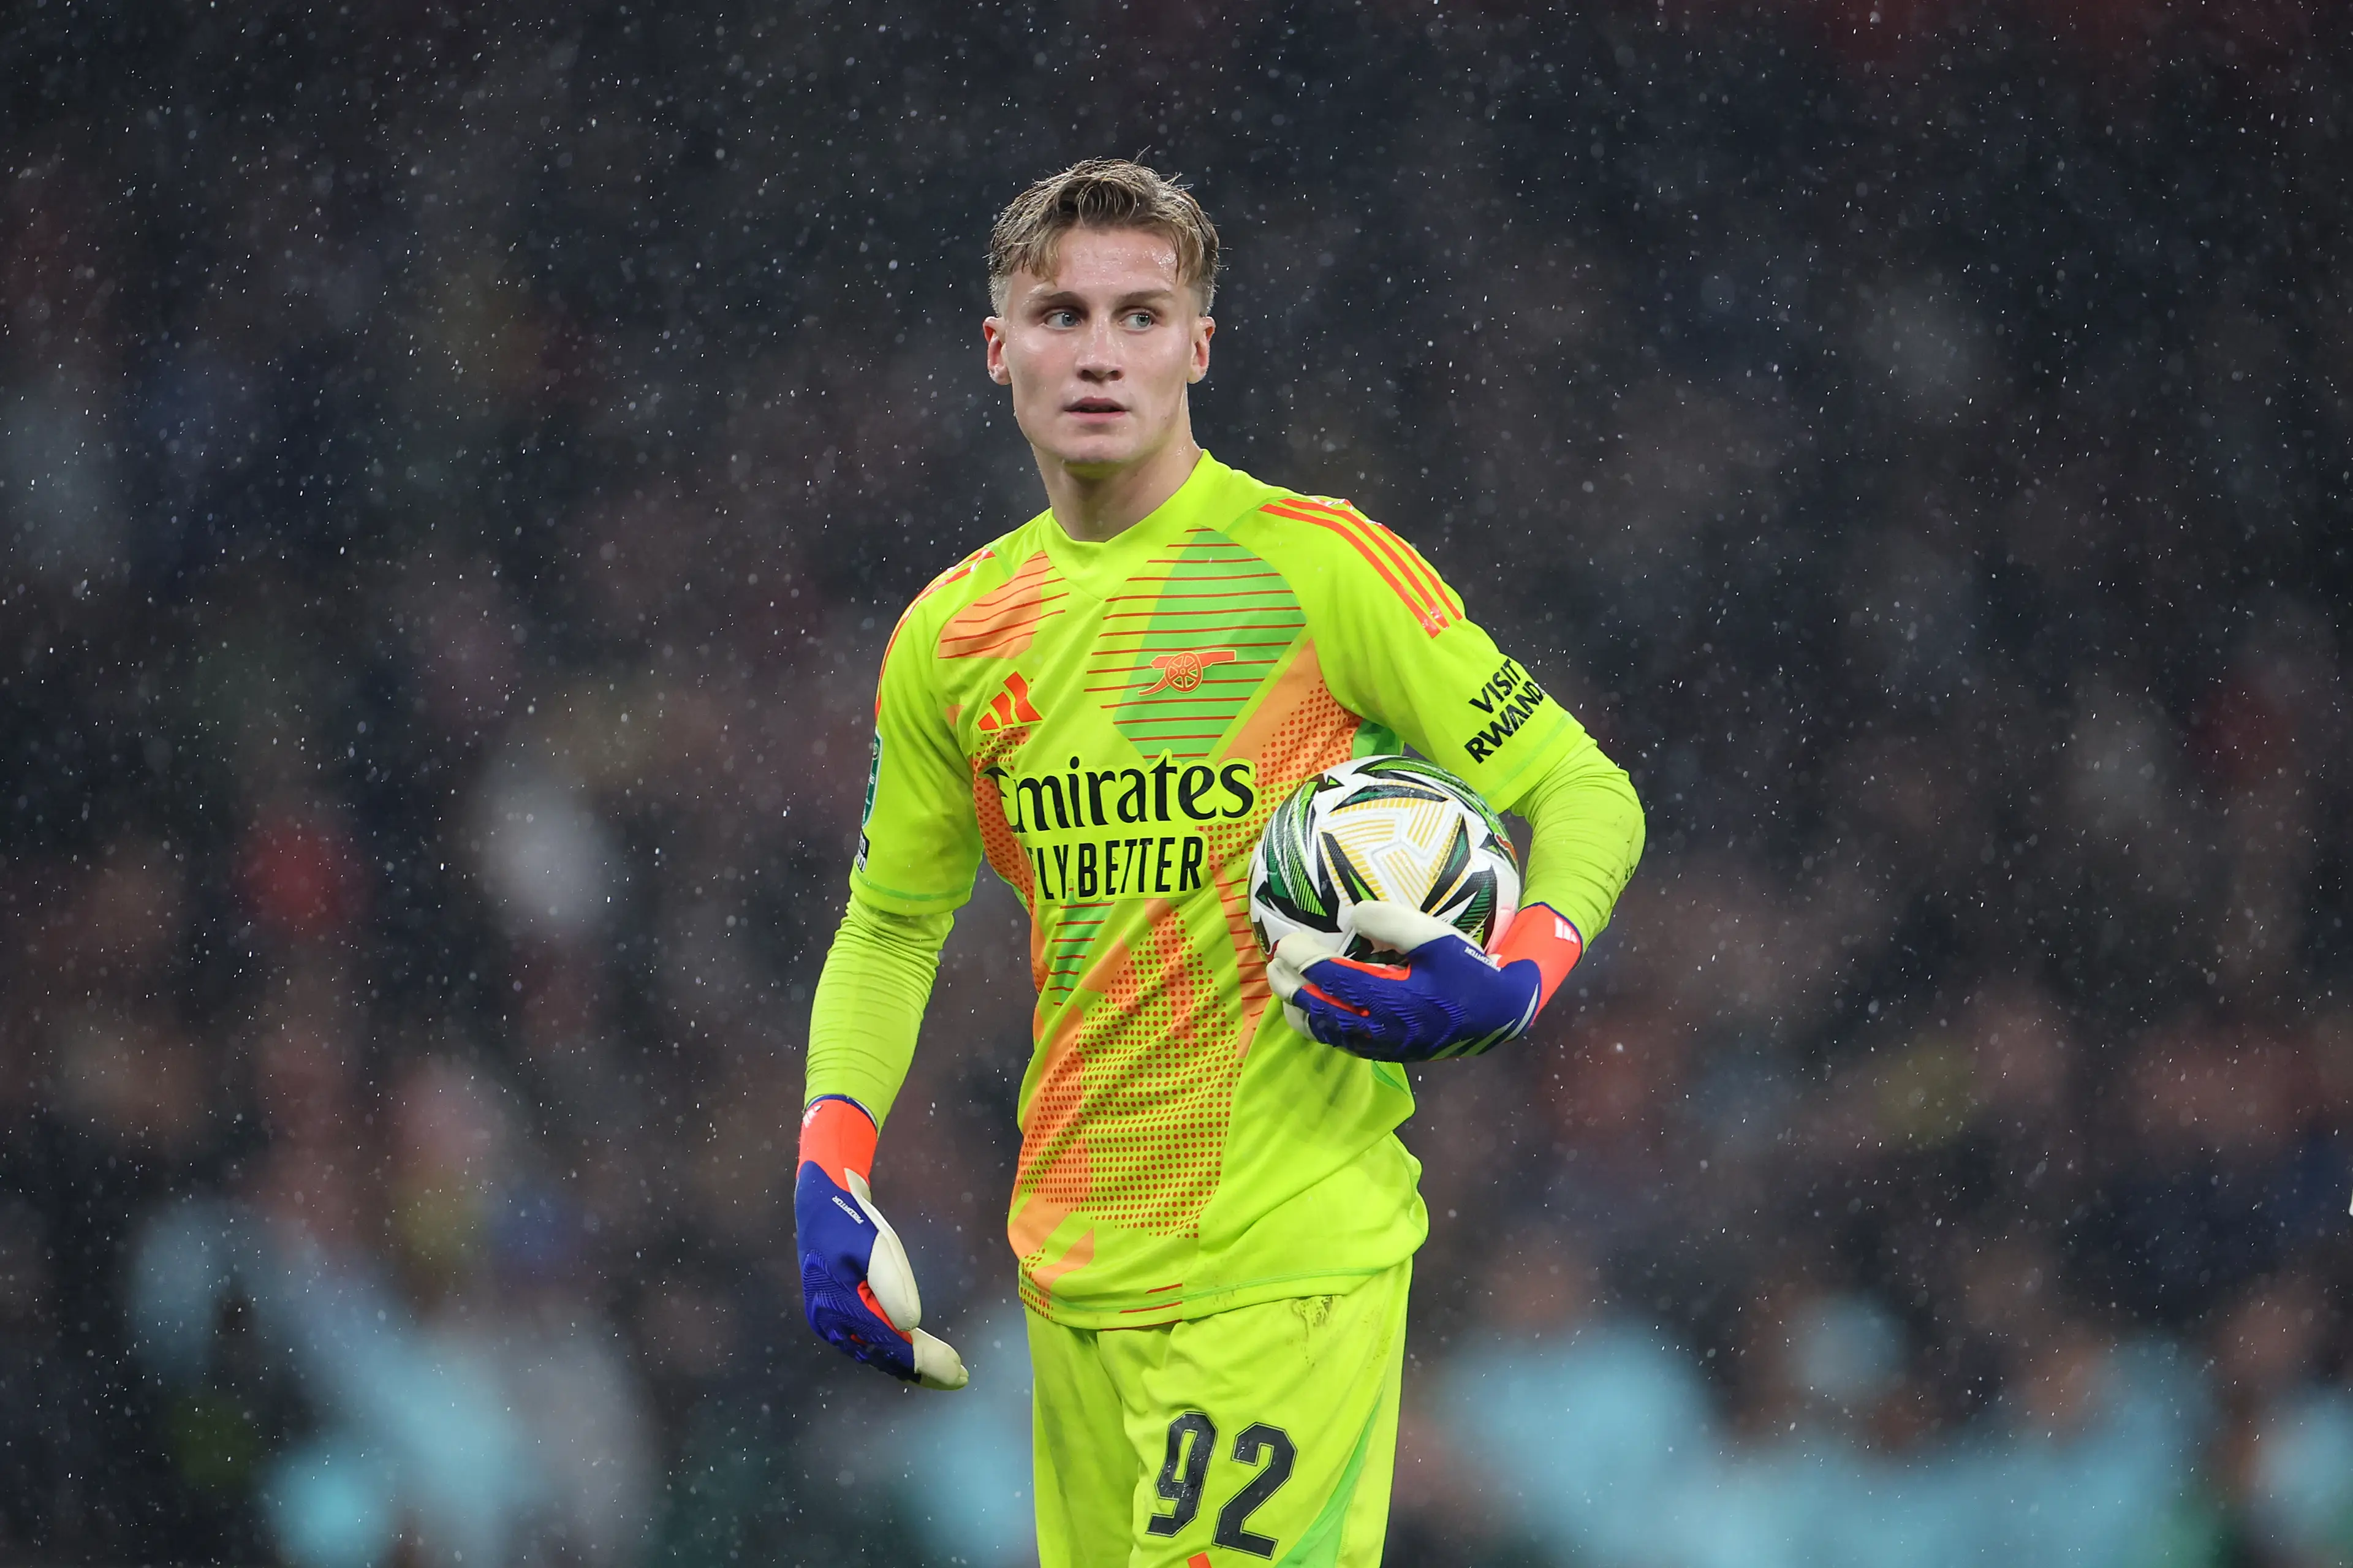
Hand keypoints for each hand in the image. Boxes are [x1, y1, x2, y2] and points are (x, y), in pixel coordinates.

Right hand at [794, 1096, 968, 1389]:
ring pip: (877, 1353)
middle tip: (959, 1377)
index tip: (957, 1372)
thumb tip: (911, 1324)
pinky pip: (870, 1342)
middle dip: (923, 1370)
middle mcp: (832, 1324)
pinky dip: (896, 1351)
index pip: (892, 1345)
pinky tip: (914, 1355)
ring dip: (911, 1364)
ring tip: (945, 1371)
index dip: (926, 1362)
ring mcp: (832, 1323)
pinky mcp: (837, 1315)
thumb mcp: (878, 1245)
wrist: (822, 1205)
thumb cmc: (852, 1222)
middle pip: (885, 1356)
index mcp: (840, 1308)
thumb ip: (893, 1286)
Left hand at [1267, 900, 1581, 1062]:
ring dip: (1300, 1010)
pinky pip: (1342, 1042)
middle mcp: (1378, 1028)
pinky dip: (1321, 1026)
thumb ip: (1393, 923)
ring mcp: (1381, 1044)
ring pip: (1326, 1032)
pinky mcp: (1388, 1052)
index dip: (1302, 960)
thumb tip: (1353, 917)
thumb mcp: (1437, 938)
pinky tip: (1316, 1011)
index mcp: (1388, 1000)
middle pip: (1317, 1009)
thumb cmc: (1468, 972)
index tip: (1284, 943)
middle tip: (1272, 965)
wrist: (1498, 1016)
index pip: (1330, 978)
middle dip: (1289, 987)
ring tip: (1284, 990)